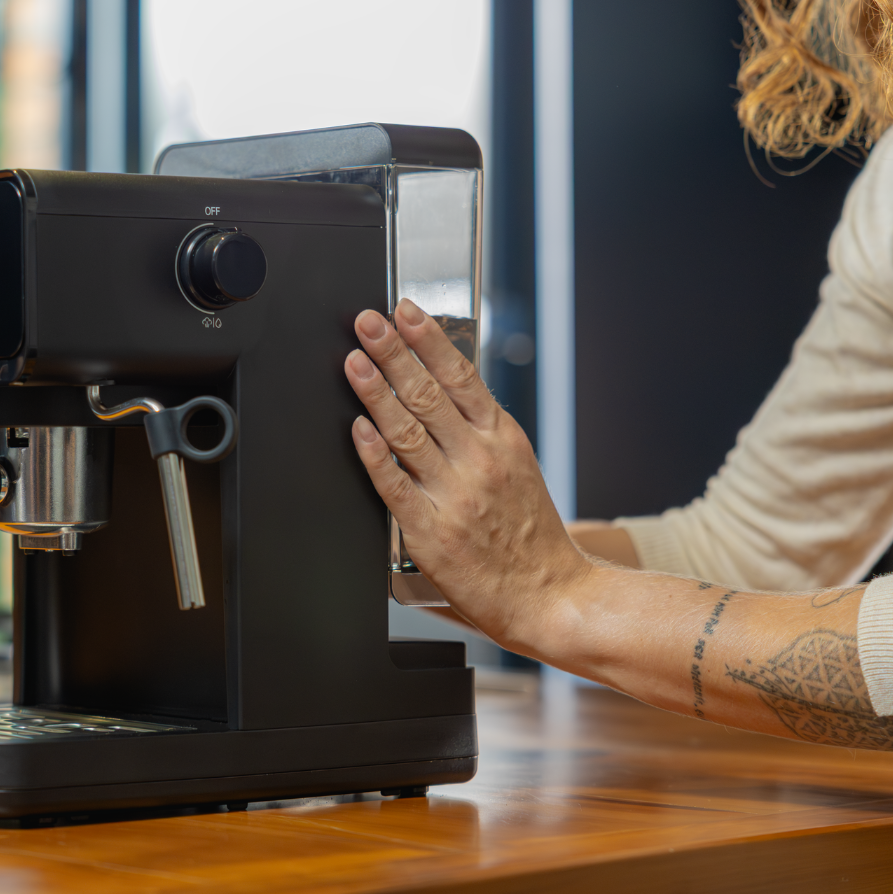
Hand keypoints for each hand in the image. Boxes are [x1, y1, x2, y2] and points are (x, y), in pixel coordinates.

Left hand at [344, 298, 588, 654]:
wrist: (551, 594)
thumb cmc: (531, 532)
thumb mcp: (518, 464)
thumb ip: (480, 429)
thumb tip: (440, 387)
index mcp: (502, 439)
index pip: (460, 377)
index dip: (428, 340)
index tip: (405, 310)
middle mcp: (479, 461)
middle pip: (428, 395)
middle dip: (393, 352)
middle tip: (367, 322)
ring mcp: (455, 497)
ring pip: (408, 433)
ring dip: (376, 393)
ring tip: (354, 362)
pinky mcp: (431, 534)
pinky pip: (396, 487)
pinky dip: (375, 455)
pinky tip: (358, 429)